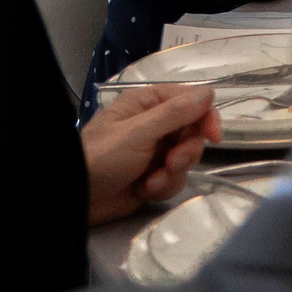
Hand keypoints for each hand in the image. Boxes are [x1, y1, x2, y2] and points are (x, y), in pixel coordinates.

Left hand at [81, 82, 216, 224]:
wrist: (79, 198)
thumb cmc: (102, 157)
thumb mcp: (139, 132)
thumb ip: (175, 113)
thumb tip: (209, 93)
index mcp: (148, 103)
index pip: (191, 101)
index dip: (205, 117)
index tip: (213, 136)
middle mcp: (154, 124)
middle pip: (193, 132)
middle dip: (185, 152)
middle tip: (171, 163)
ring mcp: (154, 151)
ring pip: (186, 158)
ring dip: (173, 173)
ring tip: (151, 181)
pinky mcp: (153, 175)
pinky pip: (175, 178)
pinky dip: (164, 185)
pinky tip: (145, 190)